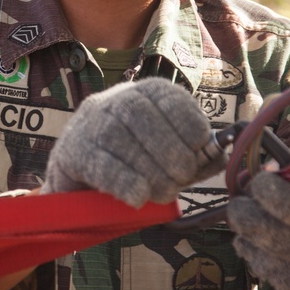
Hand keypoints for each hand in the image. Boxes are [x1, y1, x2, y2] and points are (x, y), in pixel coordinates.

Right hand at [41, 78, 222, 207]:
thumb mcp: (168, 159)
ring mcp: (87, 124)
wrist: (81, 189)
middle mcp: (111, 102)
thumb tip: (220, 155)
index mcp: (140, 96)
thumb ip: (195, 158)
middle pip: (139, 112)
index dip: (185, 117)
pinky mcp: (70, 151)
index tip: (201, 141)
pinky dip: (122, 180)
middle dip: (168, 147)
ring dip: (148, 167)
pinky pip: (96, 161)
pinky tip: (138, 196)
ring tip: (164, 192)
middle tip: (182, 177)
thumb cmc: (132, 168)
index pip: (163, 94)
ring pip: (117, 135)